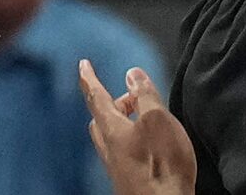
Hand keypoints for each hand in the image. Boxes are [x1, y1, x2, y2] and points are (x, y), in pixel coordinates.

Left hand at [80, 61, 196, 194]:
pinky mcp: (127, 181)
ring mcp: (117, 168)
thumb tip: (131, 74)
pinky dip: (129, 139)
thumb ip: (144, 95)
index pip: (96, 97)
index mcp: (113, 130)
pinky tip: (147, 145)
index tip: (83, 64)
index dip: (89, 78)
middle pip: (100, 119)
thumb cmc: (162, 167)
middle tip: (133, 97)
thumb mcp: (158, 119)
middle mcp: (110, 150)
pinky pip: (121, 152)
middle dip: (112, 101)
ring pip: (109, 138)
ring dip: (121, 121)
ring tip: (144, 118)